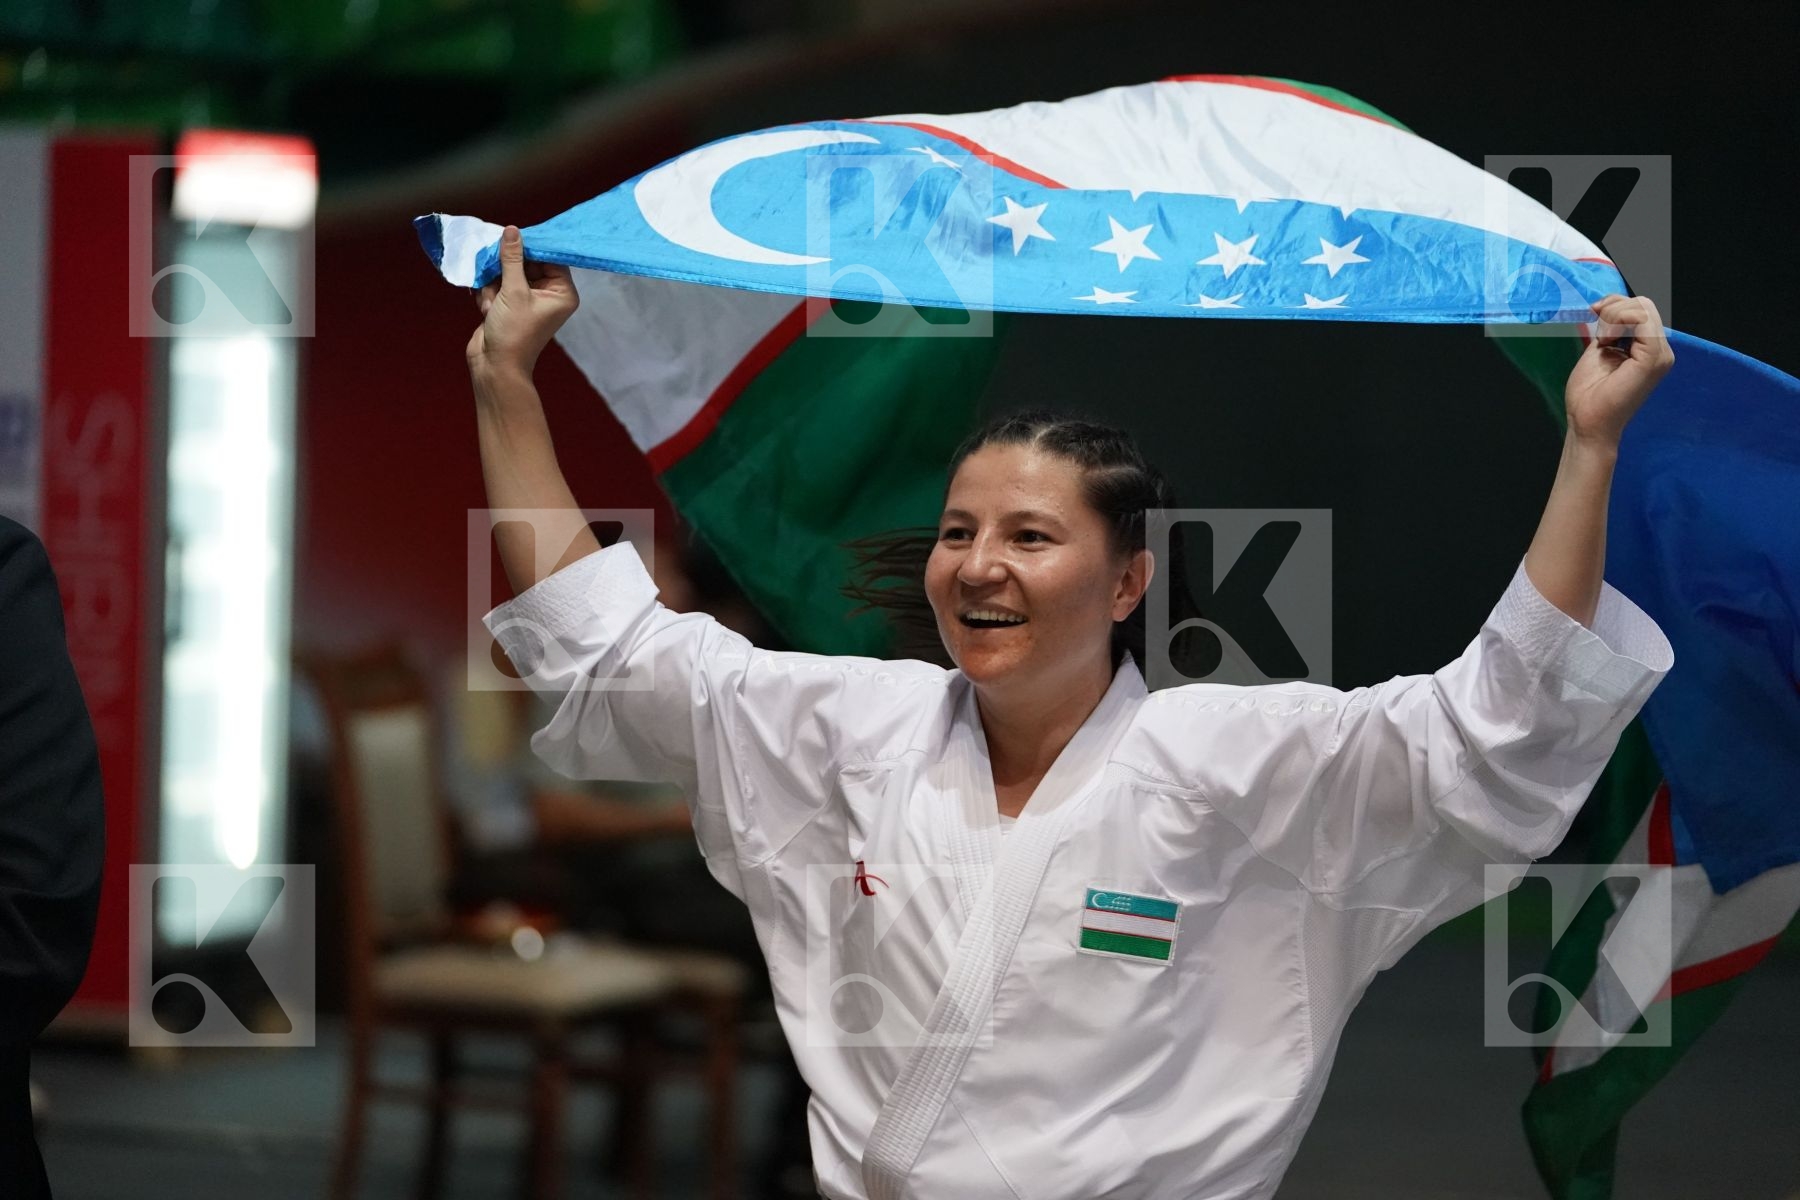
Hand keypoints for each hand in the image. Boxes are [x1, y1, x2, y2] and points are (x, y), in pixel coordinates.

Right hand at [465, 225, 578, 378]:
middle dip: (506, 269)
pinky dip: (489, 294)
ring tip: (493, 302)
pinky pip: (498, 285)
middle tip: (493, 273)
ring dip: (494, 284)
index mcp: (562, 292)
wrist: (494, 365)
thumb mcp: (513, 291)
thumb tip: (512, 230)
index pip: (550, 256)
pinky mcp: (510, 304)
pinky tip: (487, 309)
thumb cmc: (513, 332)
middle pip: (527, 262)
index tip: (512, 235)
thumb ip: (512, 259)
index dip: (531, 246)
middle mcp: (549, 294)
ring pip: (508, 273)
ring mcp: (529, 299)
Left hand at [1562, 294, 1674, 446]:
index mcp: (1649, 349)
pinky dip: (1617, 322)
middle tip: (1598, 333)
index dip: (1615, 304)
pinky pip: (1641, 320)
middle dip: (1613, 308)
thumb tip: (1608, 306)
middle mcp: (1661, 351)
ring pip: (1642, 308)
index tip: (1594, 312)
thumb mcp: (1600, 350)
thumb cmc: (1590, 394)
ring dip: (1613, 317)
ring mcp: (1661, 355)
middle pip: (1644, 304)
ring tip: (1602, 341)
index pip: (1641, 308)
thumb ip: (1610, 329)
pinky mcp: (1653, 358)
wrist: (1587, 422)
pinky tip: (1607, 342)